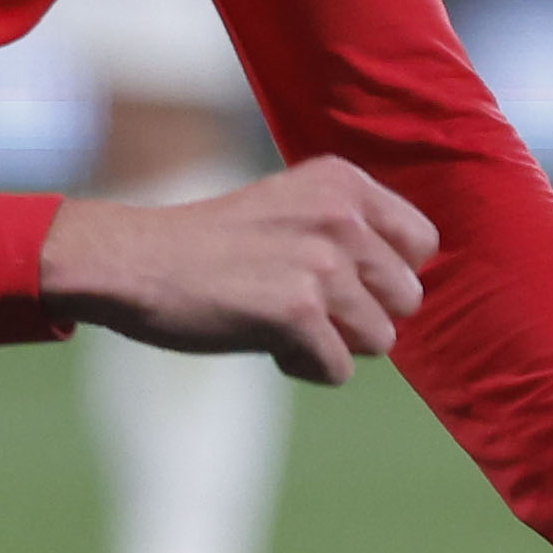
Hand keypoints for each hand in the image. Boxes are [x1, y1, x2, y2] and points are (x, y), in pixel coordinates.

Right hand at [36, 157, 434, 382]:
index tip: (335, 276)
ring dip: (332, 344)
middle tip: (301, 304)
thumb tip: (410, 292)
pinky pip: (338, 369)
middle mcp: (341, 217)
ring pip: (379, 340)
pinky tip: (262, 341)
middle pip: (406, 299)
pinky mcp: (298, 314)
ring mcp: (321, 265)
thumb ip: (349, 231)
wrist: (131, 262)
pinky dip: (303, 367)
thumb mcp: (289, 209)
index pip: (421, 243)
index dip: (383, 273)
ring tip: (278, 321)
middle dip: (360, 314)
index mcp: (342, 182)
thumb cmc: (207, 245)